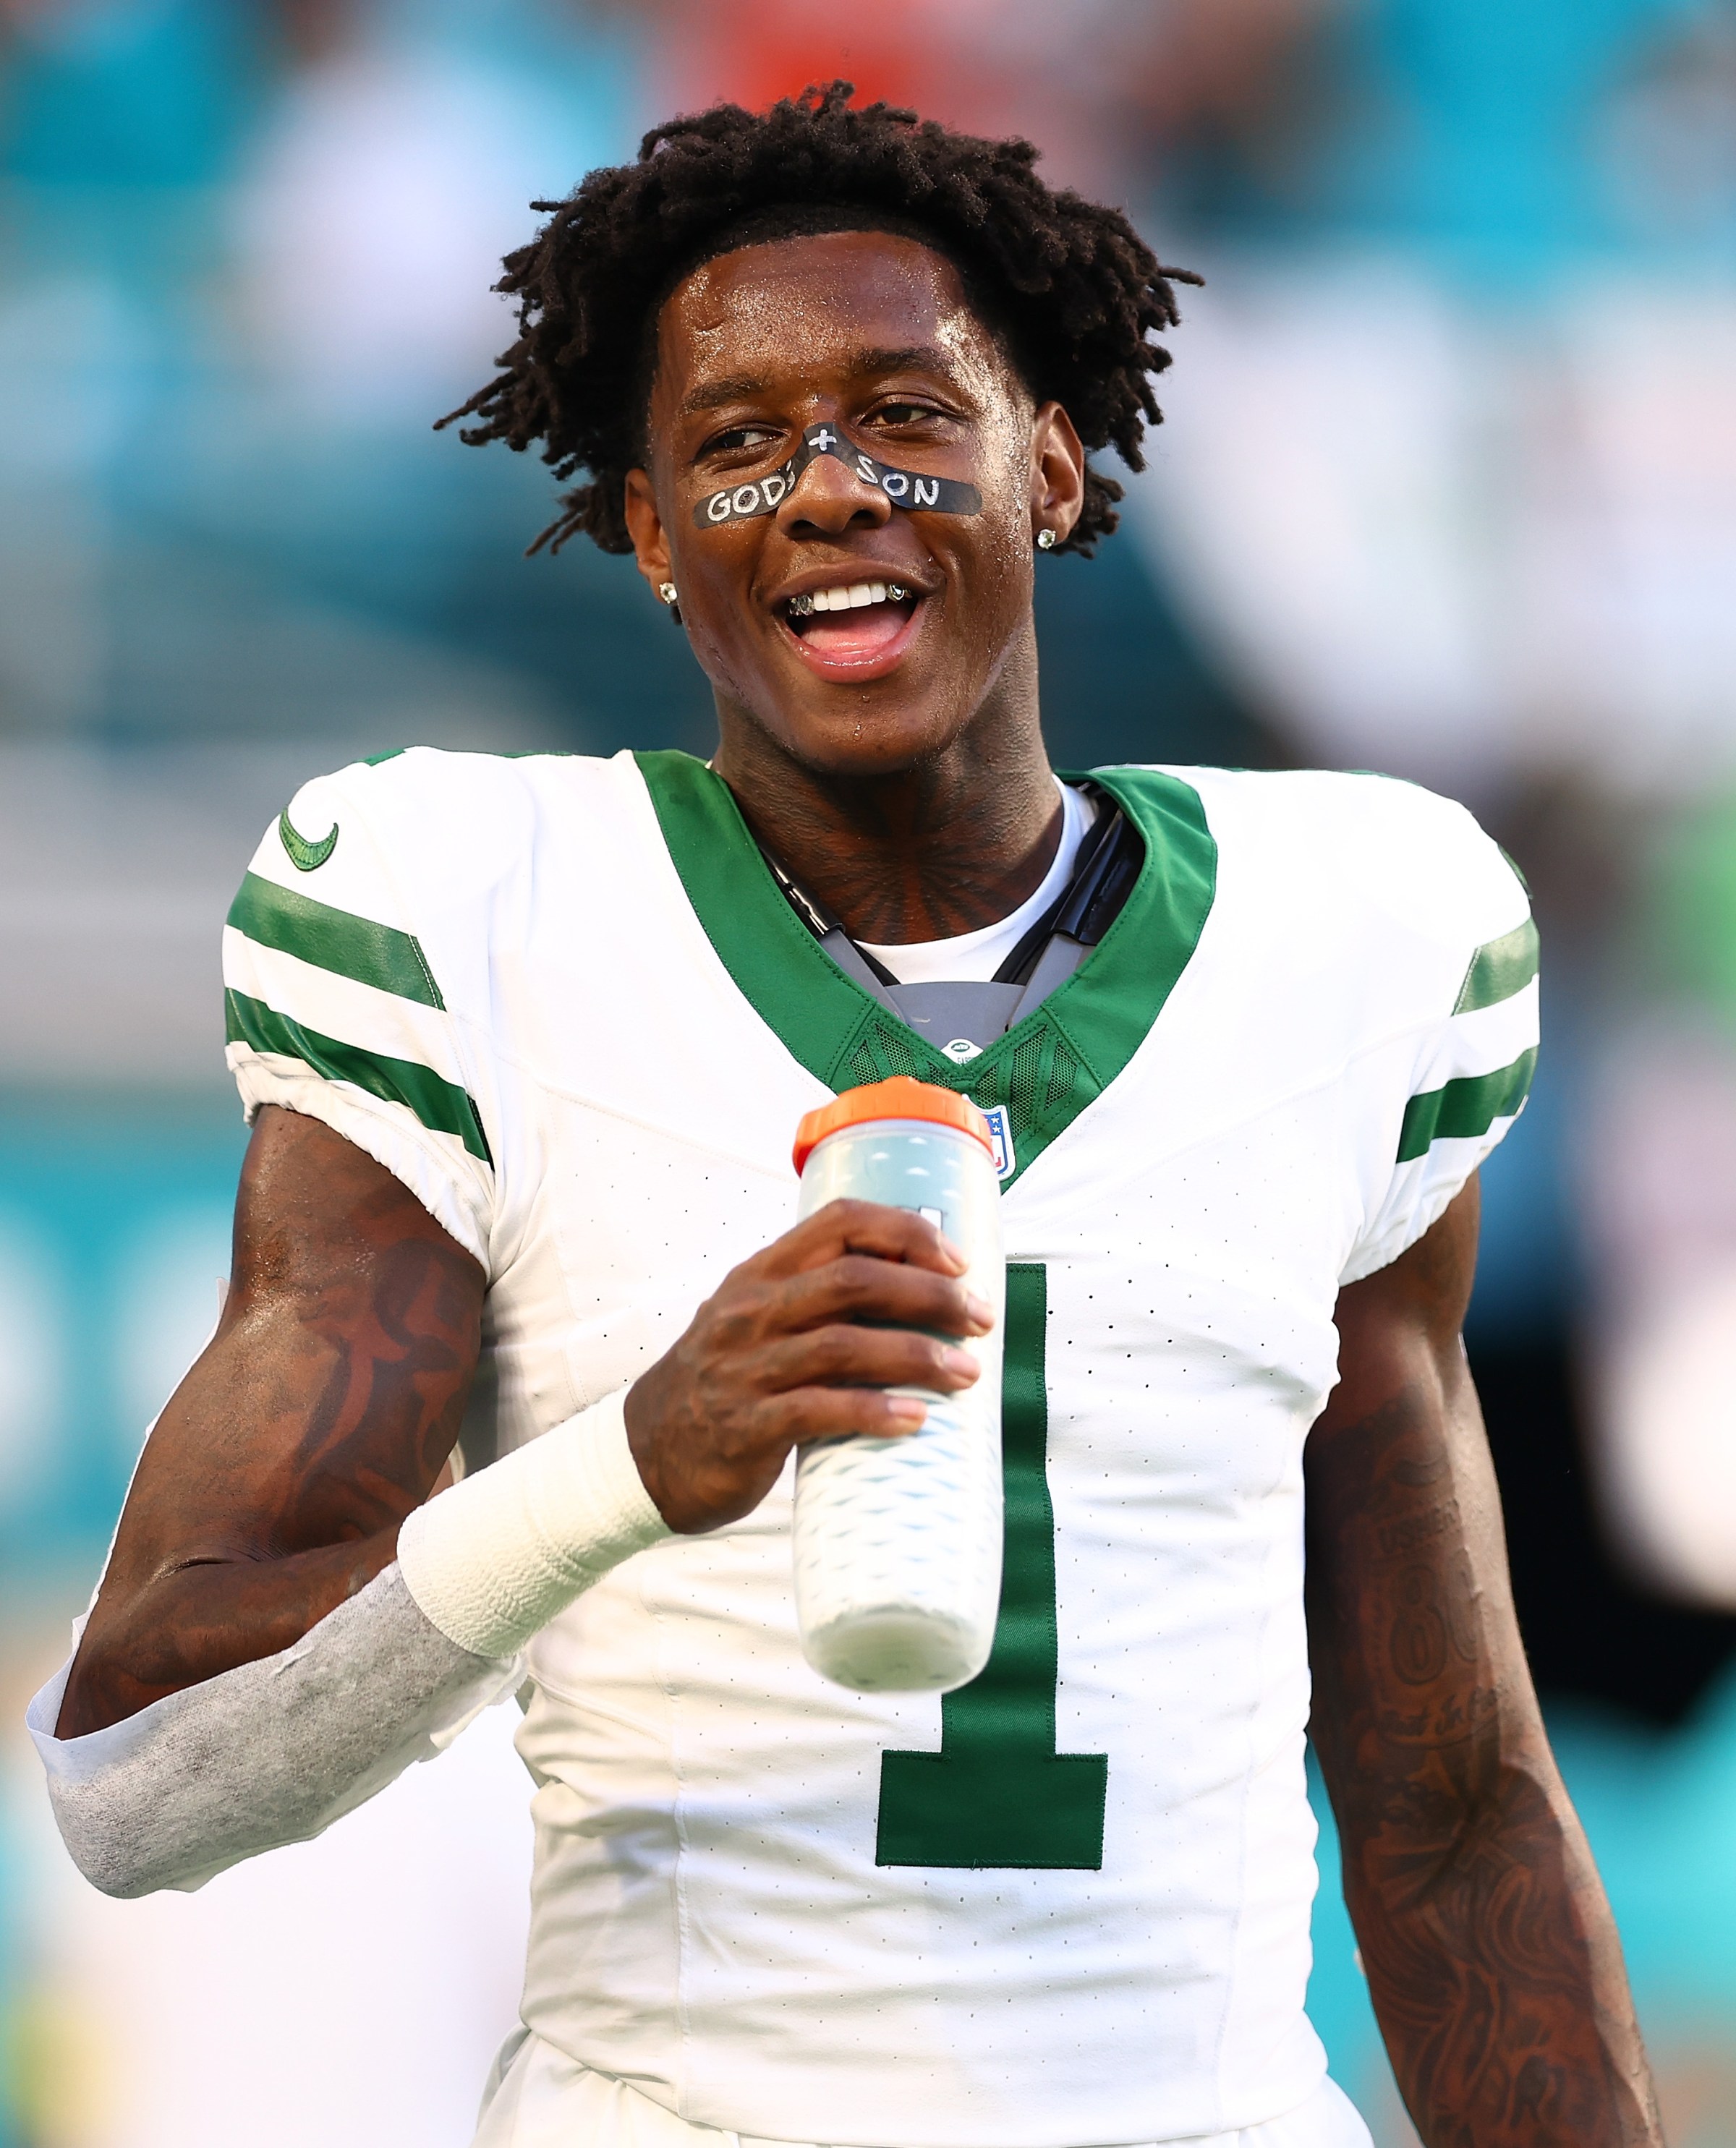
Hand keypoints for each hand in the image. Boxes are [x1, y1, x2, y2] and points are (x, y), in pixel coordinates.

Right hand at [623, 1199, 994, 1533]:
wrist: (648, 1454)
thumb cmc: (724, 1380)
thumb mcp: (756, 1319)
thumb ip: (817, 1299)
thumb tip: (921, 1291)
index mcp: (761, 1272)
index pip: (839, 1222)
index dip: (905, 1232)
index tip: (957, 1261)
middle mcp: (751, 1310)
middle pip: (853, 1280)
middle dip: (929, 1294)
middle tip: (979, 1320)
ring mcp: (745, 1367)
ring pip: (844, 1345)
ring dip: (917, 1355)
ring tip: (967, 1372)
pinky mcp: (745, 1425)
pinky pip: (819, 1410)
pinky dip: (874, 1411)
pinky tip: (915, 1418)